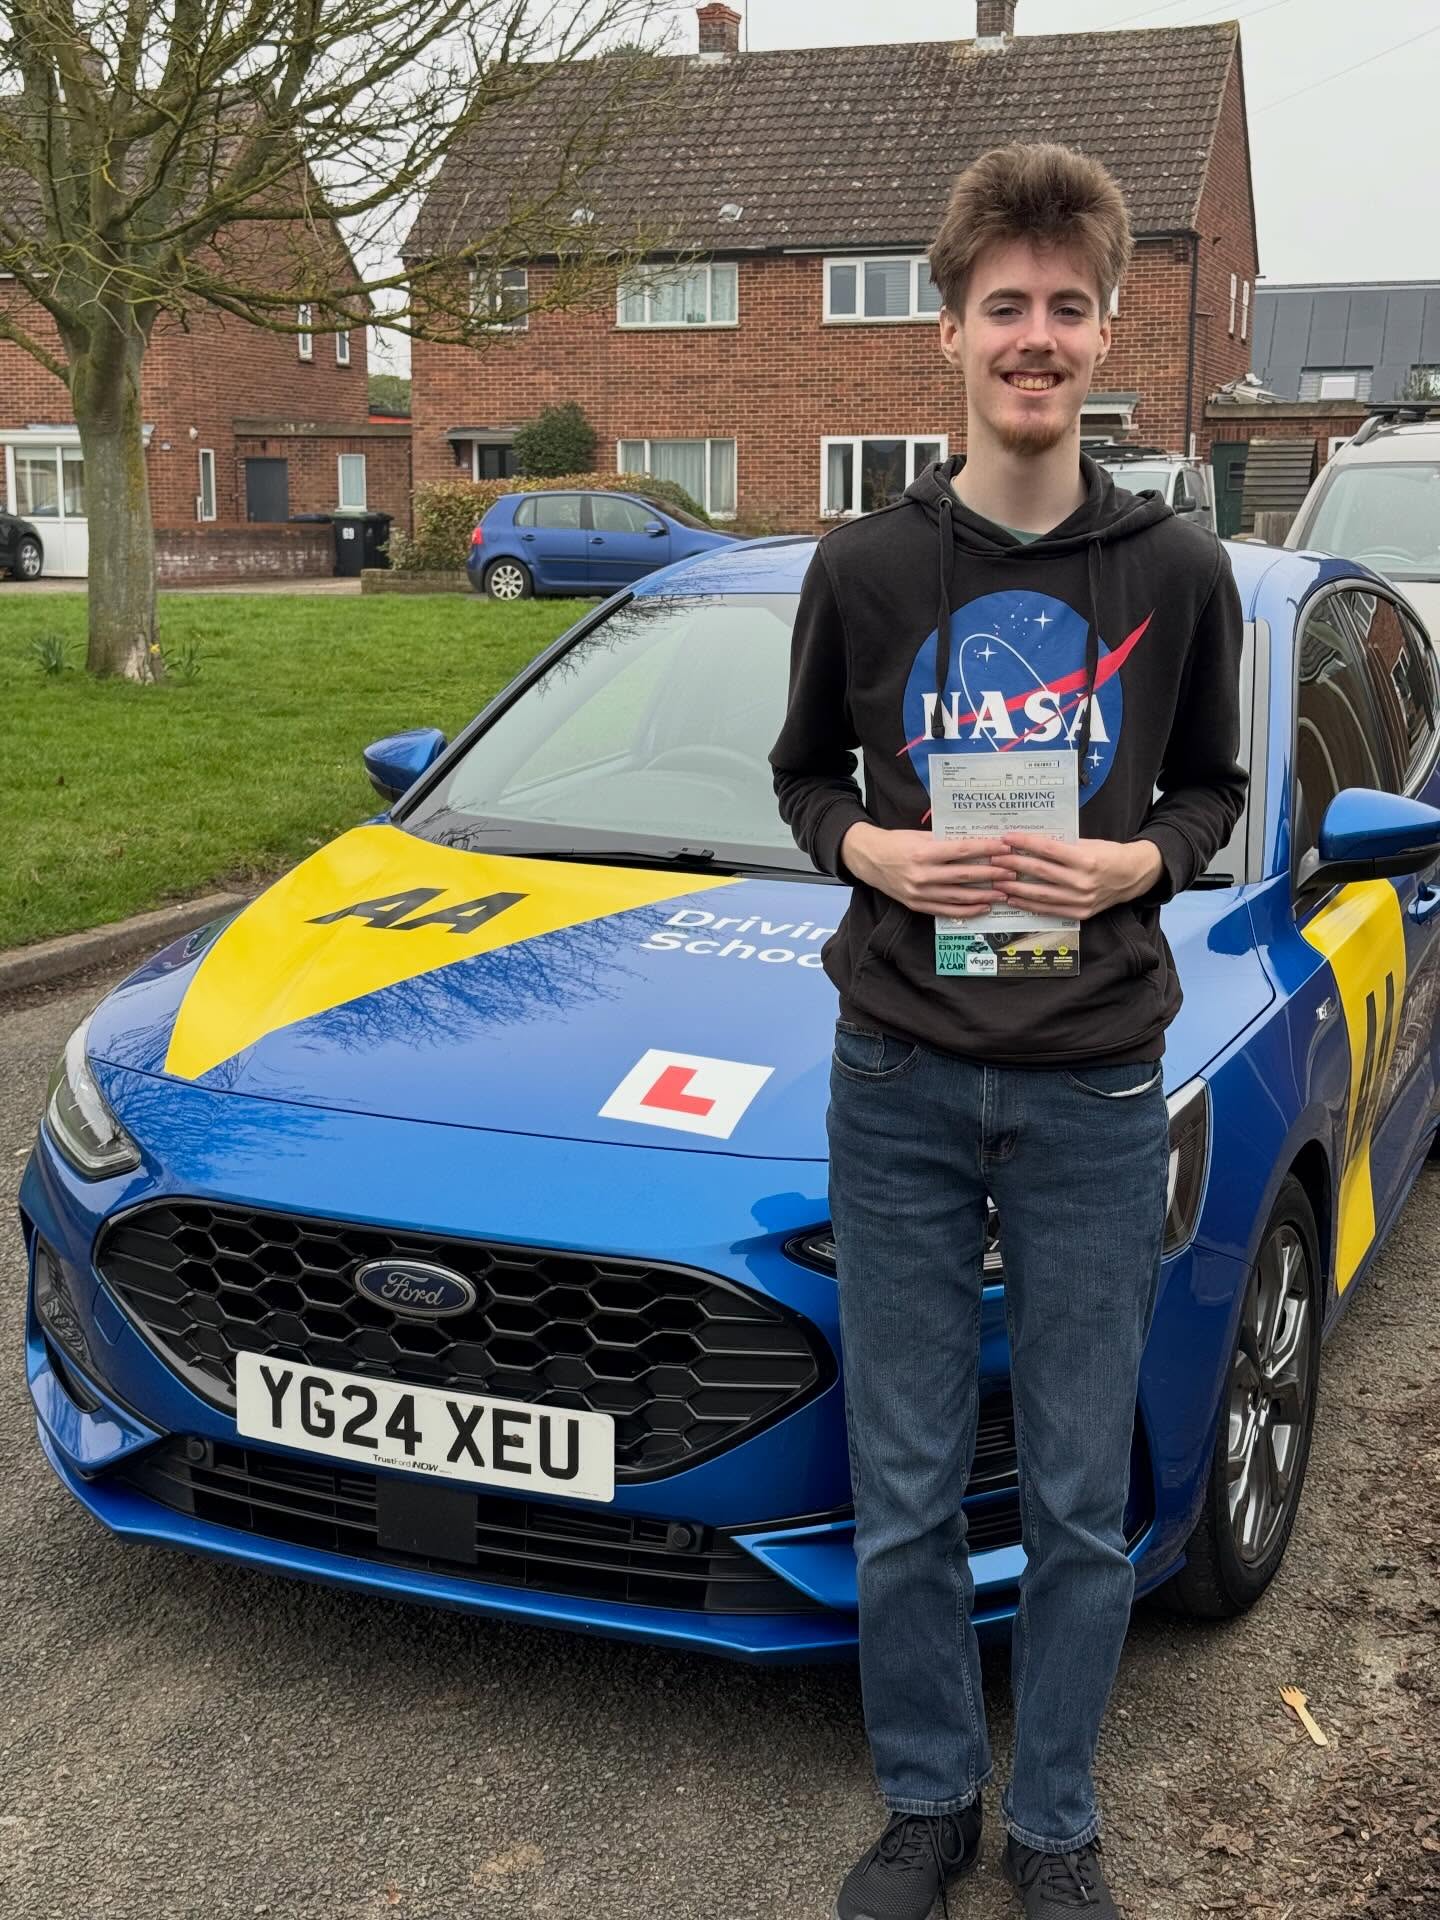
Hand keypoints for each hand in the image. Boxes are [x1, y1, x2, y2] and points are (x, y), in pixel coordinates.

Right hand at [841, 822, 1008, 918]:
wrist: (868, 859)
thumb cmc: (896, 842)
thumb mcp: (920, 835)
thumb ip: (945, 841)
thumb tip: (977, 842)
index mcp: (923, 853)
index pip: (961, 851)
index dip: (985, 849)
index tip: (1004, 848)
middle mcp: (922, 875)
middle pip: (964, 875)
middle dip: (991, 874)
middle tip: (1012, 872)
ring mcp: (919, 893)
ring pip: (959, 896)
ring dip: (984, 895)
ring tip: (1004, 893)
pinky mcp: (917, 905)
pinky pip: (947, 911)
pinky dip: (967, 910)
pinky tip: (984, 907)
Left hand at [991, 834, 1163, 920]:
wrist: (1132, 876)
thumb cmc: (1108, 854)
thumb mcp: (1088, 843)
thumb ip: (1062, 846)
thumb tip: (1030, 843)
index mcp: (1086, 859)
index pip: (1048, 849)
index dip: (1025, 843)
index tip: (1007, 839)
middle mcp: (1082, 882)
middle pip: (1040, 872)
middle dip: (1013, 865)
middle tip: (994, 858)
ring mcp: (1081, 900)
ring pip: (1040, 894)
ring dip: (1015, 888)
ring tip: (997, 880)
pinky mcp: (1079, 913)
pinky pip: (1049, 910)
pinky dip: (1028, 905)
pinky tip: (1013, 899)